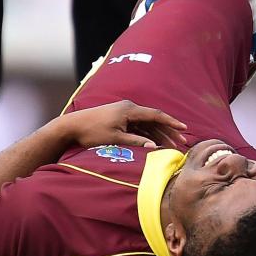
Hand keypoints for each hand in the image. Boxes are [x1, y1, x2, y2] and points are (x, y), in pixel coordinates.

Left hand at [64, 100, 187, 148]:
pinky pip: (138, 126)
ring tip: (172, 145)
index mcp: (129, 110)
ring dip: (159, 134)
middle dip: (168, 131)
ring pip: (147, 124)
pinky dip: (148, 135)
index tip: (183, 128)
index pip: (155, 115)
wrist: (72, 126)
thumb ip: (136, 142)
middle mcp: (129, 108)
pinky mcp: (120, 119)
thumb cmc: (92, 132)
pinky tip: (156, 143)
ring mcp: (124, 113)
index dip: (171, 122)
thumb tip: (155, 146)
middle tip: (181, 141)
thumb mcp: (115, 139)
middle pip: (154, 120)